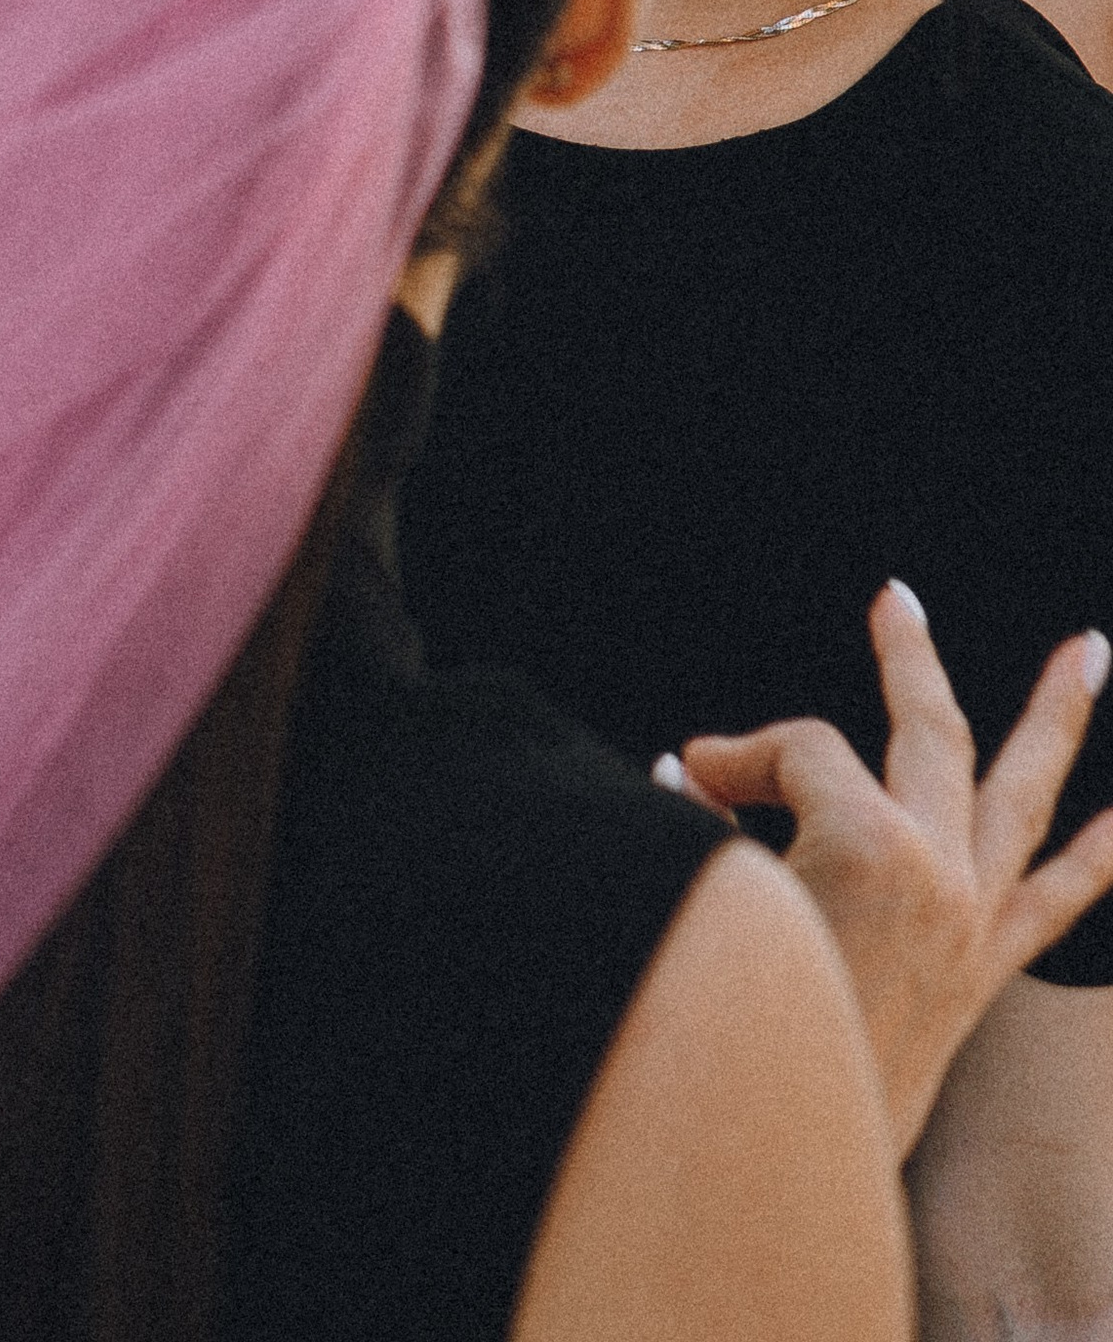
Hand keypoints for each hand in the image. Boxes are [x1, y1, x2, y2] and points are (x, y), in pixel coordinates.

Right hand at [670, 586, 1112, 1158]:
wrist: (781, 1153)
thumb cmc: (734, 1015)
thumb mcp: (708, 892)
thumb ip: (701, 825)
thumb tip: (681, 781)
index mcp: (869, 844)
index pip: (800, 749)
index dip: (737, 755)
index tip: (685, 782)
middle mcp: (940, 870)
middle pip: (928, 728)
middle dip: (908, 658)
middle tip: (898, 599)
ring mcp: (973, 922)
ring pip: (1026, 796)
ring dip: (1057, 720)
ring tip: (1091, 654)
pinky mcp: (983, 974)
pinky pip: (1055, 902)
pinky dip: (1095, 858)